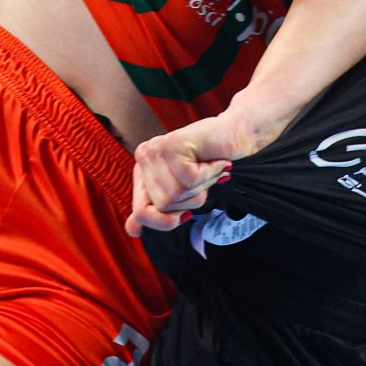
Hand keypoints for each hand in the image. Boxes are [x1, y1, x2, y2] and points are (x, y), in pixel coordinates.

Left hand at [126, 108, 274, 236]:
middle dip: (192, 199)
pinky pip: (191, 180)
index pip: (141, 213)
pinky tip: (215, 162)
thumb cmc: (209, 162)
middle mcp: (144, 158)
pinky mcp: (172, 144)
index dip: (165, 222)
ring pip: (177, 194)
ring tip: (208, 169)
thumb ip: (156, 210)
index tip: (186, 214)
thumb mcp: (182, 192)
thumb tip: (131, 231)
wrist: (234, 134)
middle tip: (202, 180)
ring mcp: (156, 149)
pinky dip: (210, 175)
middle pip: (164, 206)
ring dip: (202, 187)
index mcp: (142, 171)